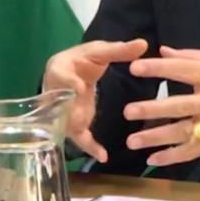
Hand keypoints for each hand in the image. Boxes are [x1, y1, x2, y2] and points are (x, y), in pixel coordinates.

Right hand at [42, 38, 147, 162]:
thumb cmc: (84, 59)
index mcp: (60, 69)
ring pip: (69, 124)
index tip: (78, 88)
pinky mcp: (73, 123)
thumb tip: (143, 43)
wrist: (69, 70)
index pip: (62, 76)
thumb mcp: (100, 51)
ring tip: (94, 147)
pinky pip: (79, 137)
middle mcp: (56, 92)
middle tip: (79, 121)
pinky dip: (90, 147)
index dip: (69, 83)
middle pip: (61, 106)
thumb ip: (120, 50)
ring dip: (79, 134)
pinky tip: (104, 156)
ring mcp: (63, 111)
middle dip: (70, 114)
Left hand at [121, 46, 199, 166]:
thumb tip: (164, 51)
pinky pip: (191, 151)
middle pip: (176, 105)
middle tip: (128, 111)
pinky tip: (152, 159)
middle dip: (150, 109)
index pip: (180, 70)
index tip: (134, 68)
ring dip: (154, 137)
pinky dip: (171, 157)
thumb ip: (193, 56)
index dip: (156, 69)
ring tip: (132, 140)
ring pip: (180, 132)